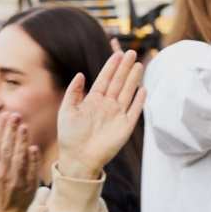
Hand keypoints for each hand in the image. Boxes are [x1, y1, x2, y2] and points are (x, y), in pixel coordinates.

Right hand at [0, 111, 41, 211]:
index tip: (4, 115)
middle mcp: (0, 174)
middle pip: (6, 149)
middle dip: (11, 131)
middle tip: (16, 115)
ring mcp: (15, 181)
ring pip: (18, 158)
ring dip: (21, 142)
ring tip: (24, 126)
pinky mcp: (28, 186)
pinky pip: (30, 171)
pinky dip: (32, 160)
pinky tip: (33, 147)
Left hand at [53, 49, 144, 178]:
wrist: (79, 158)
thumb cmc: (70, 136)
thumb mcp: (67, 110)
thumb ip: (73, 92)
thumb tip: (80, 74)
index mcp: (93, 100)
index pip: (105, 79)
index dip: (111, 66)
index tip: (118, 53)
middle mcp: (107, 105)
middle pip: (118, 82)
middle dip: (125, 67)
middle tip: (131, 52)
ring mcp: (117, 115)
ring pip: (127, 92)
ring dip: (133, 79)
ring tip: (139, 65)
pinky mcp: (125, 127)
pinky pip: (134, 110)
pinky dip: (139, 100)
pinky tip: (143, 89)